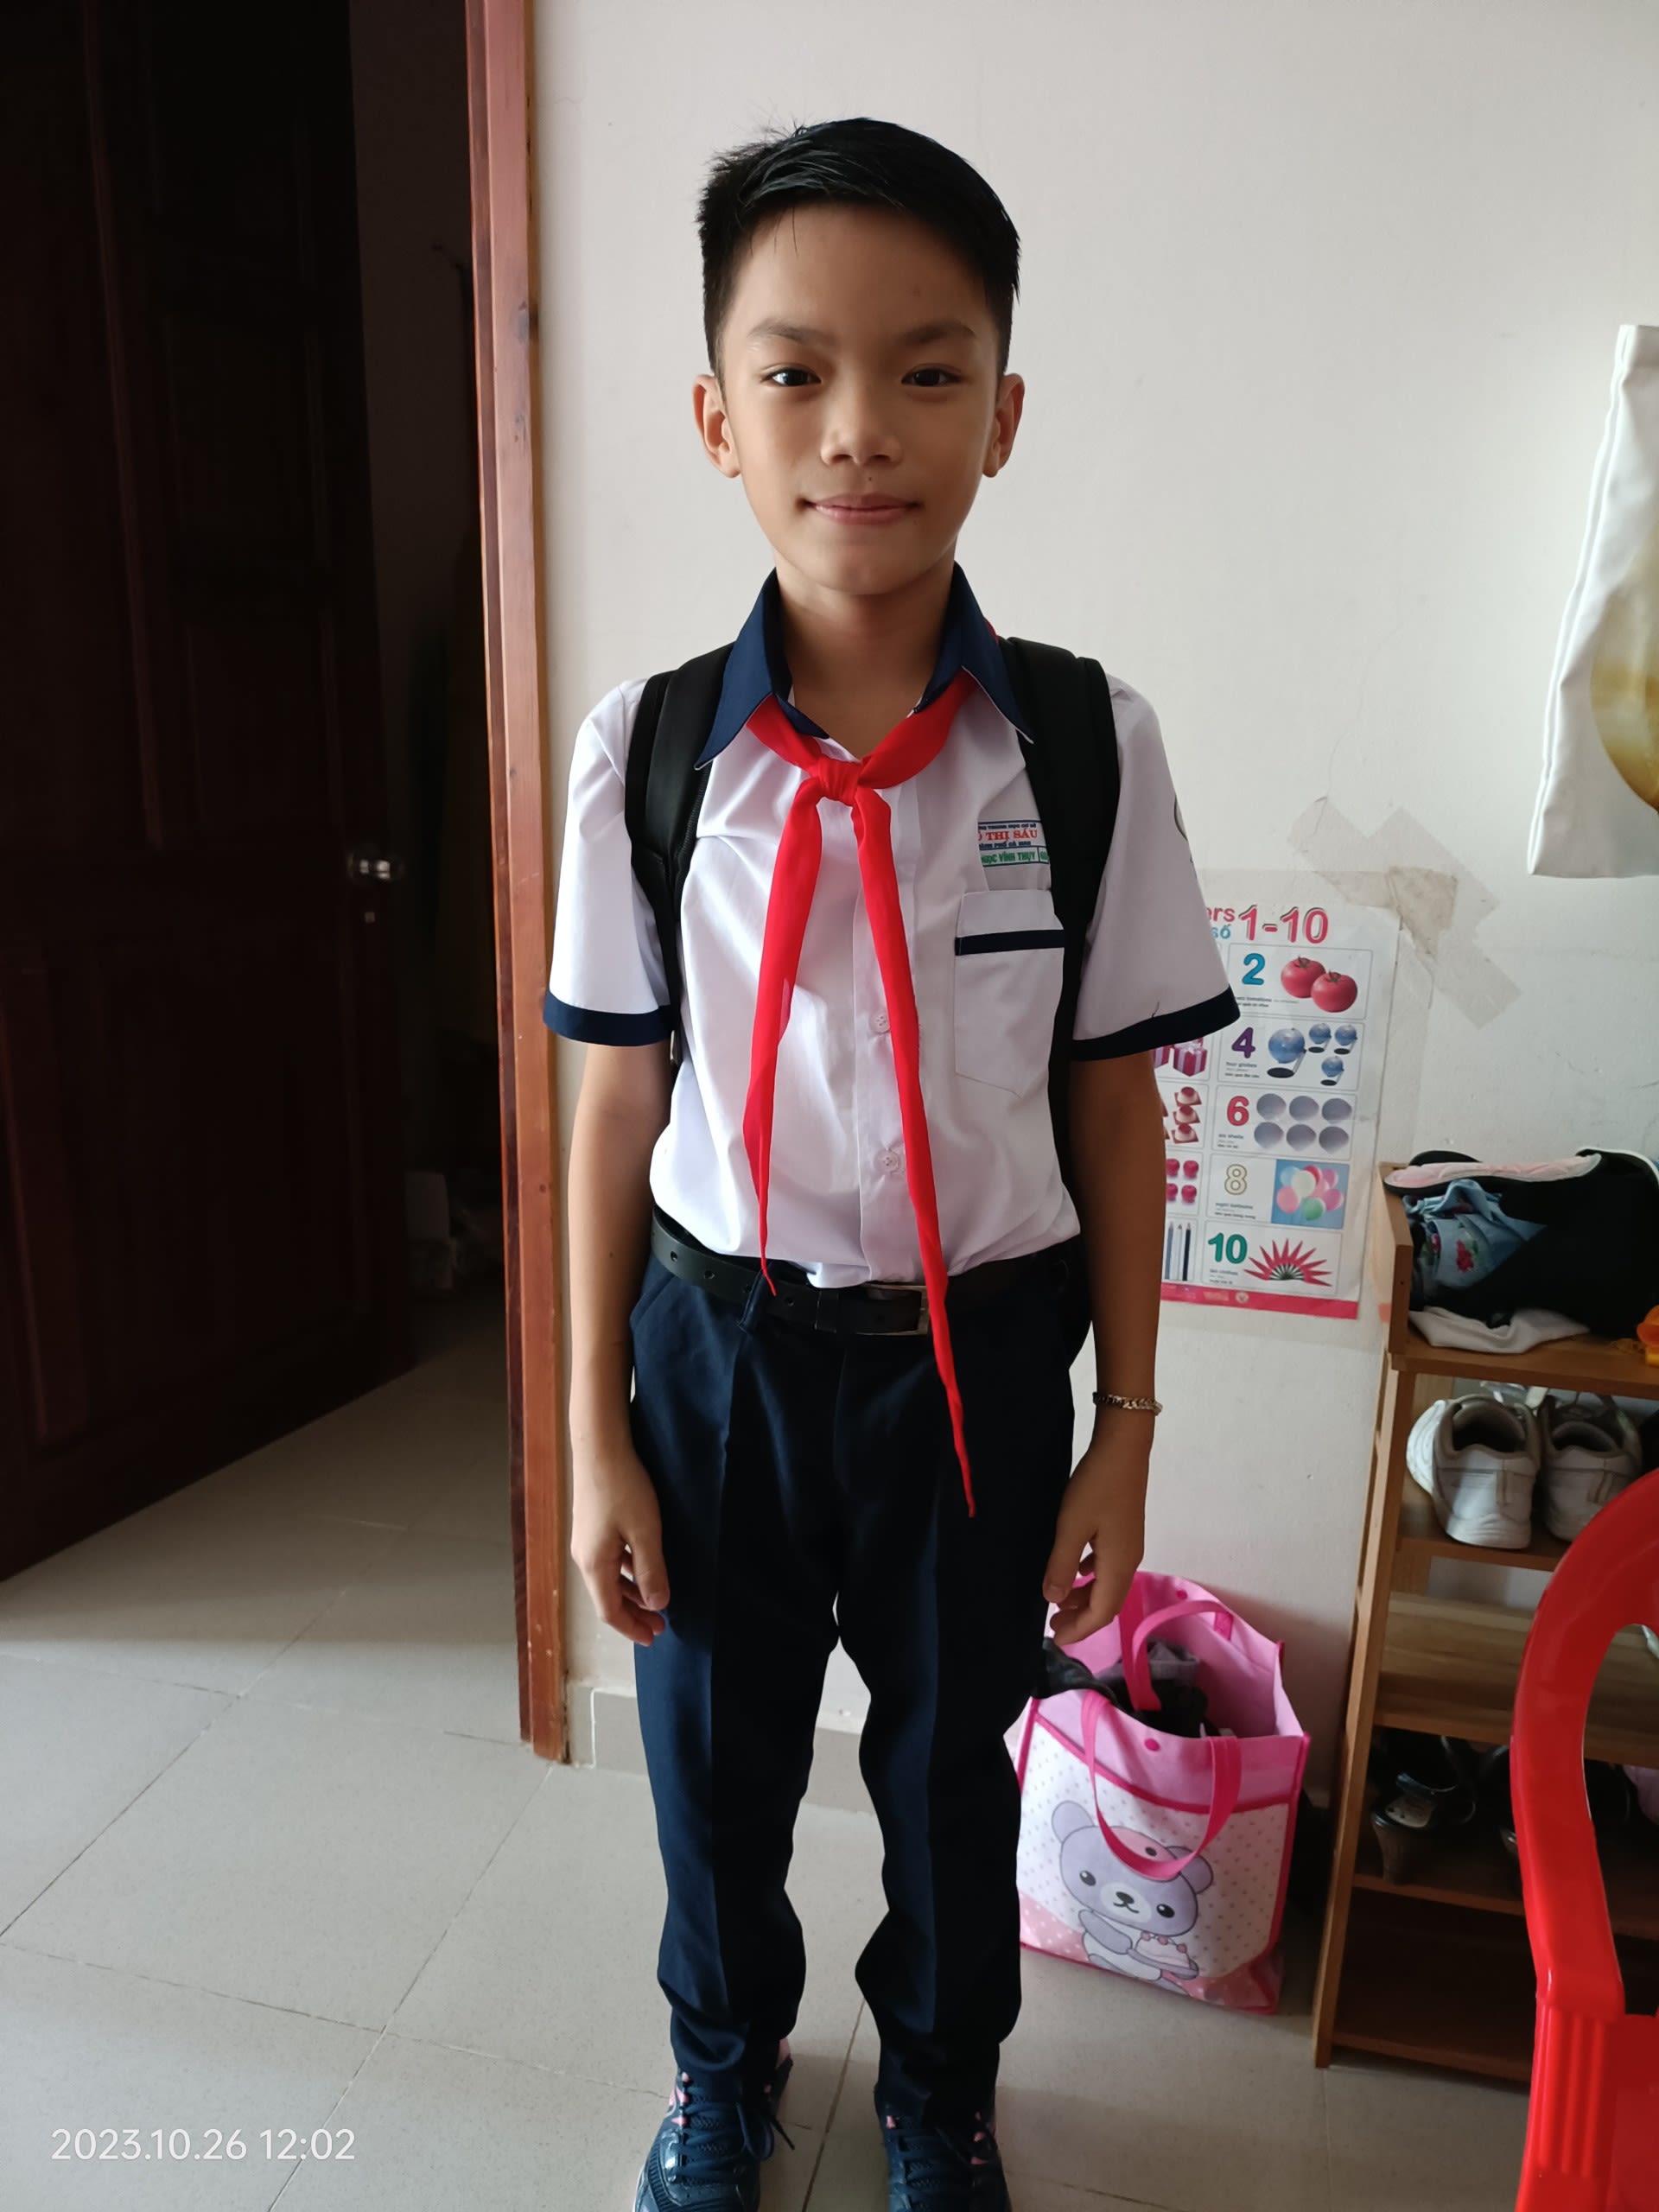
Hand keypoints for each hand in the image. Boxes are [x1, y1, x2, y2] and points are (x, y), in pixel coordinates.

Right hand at [570, 1445, 671, 1646]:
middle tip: (659, 1626)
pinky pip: (608, 1561)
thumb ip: (652, 1571)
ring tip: (654, 1601)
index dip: (632, 1628)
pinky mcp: (590, 1526)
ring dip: (631, 1594)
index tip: (654, 1638)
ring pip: (608, 1579)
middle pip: (607, 1598)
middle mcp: (584, 1557)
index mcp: (595, 1565)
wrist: (599, 1446)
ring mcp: (585, 1541)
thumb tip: (657, 1605)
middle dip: (633, 1615)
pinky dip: (625, 1573)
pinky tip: (642, 1568)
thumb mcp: (646, 1532)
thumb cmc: (623, 1487)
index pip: (610, 1611)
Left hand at [1041, 1423, 1148, 1646]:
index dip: (1080, 1629)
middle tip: (1053, 1626)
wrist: (1124, 1448)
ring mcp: (1128, 1545)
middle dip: (1082, 1618)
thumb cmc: (1096, 1486)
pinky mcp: (1123, 1531)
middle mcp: (1128, 1560)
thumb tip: (1053, 1599)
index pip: (1102, 1612)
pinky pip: (1107, 1566)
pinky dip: (1090, 1577)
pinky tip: (1075, 1571)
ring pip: (1107, 1584)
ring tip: (1059, 1602)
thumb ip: (1062, 1564)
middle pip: (1108, 1602)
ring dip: (1085, 1597)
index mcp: (1118, 1565)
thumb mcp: (1072, 1525)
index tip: (1056, 1639)